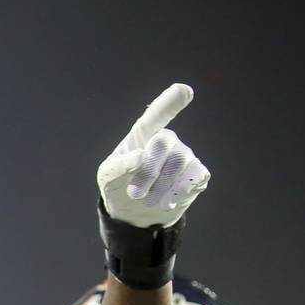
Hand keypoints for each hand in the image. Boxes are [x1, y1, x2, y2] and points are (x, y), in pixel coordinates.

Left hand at [97, 83, 209, 228]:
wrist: (133, 214)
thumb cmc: (118, 187)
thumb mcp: (108, 177)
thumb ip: (118, 165)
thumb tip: (141, 156)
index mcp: (143, 136)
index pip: (156, 115)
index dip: (169, 102)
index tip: (184, 90)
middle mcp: (167, 140)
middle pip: (164, 142)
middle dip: (149, 169)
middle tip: (135, 192)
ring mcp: (184, 156)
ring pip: (180, 162)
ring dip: (161, 185)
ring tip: (148, 200)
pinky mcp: (197, 175)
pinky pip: (196, 176)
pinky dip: (179, 191)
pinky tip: (167, 201)